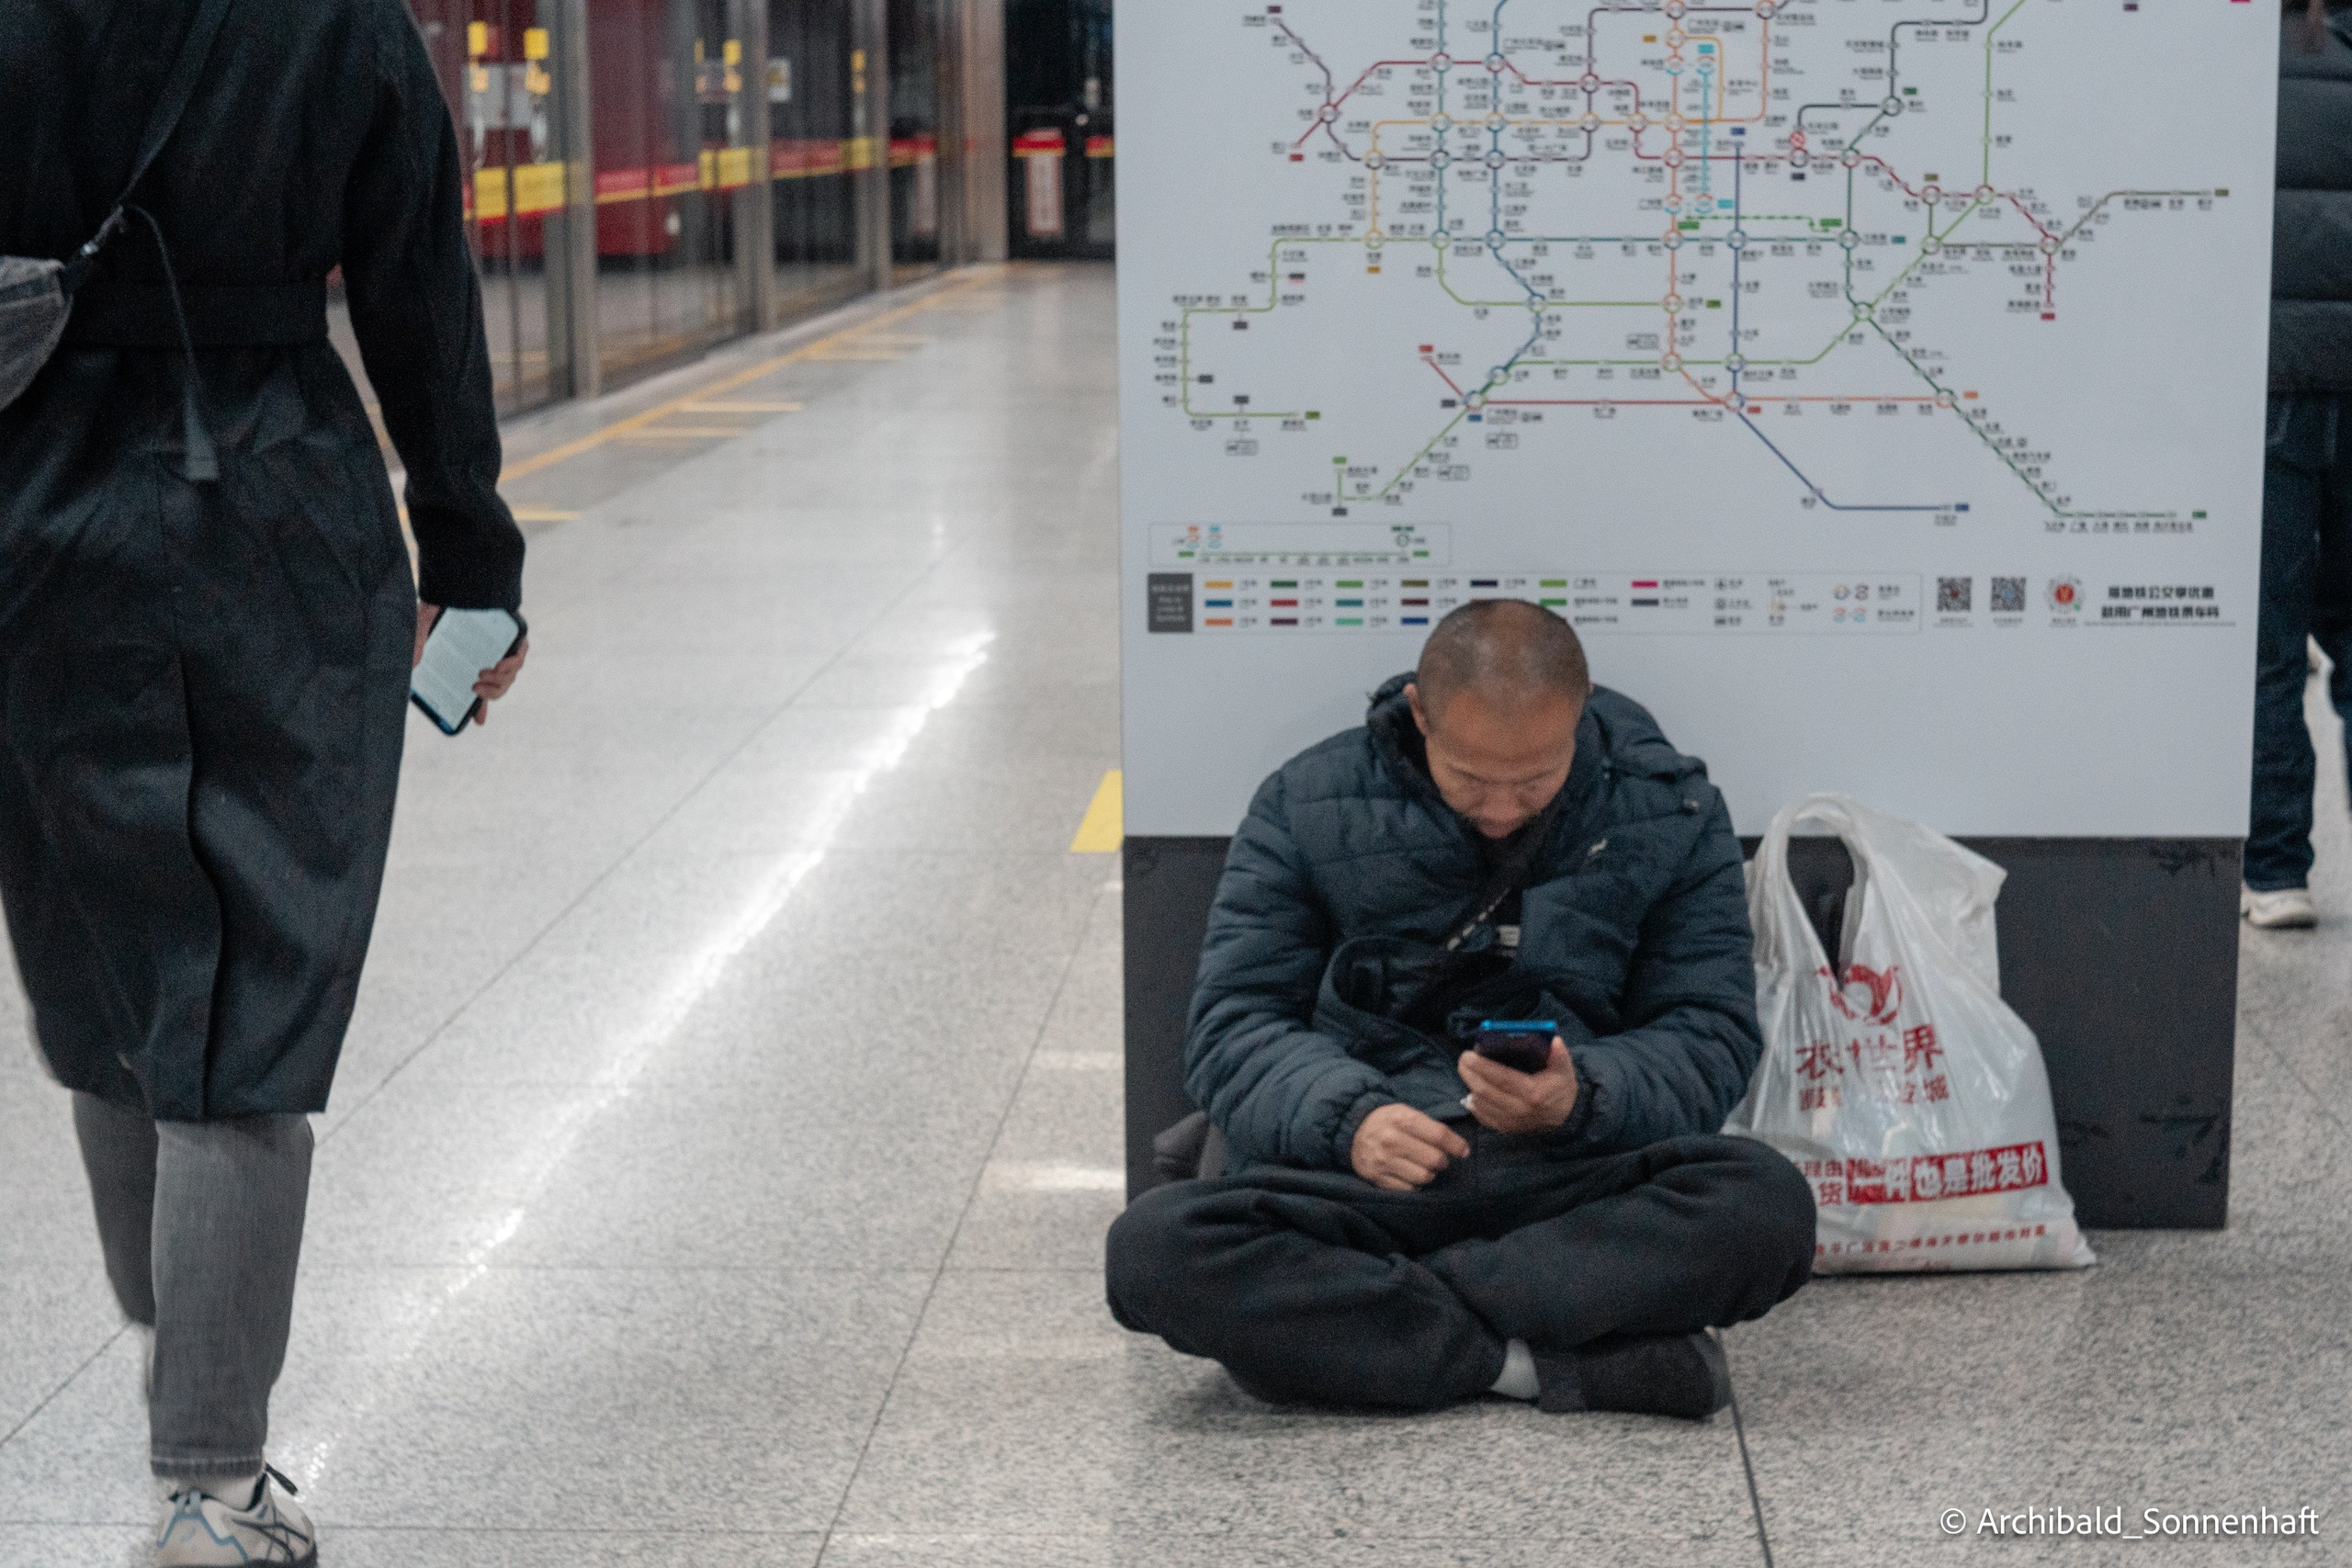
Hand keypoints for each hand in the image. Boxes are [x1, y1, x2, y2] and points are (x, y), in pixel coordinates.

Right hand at [414, 602, 529, 726]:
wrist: (463, 574)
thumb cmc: (444, 598)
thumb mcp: (426, 622)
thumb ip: (420, 643)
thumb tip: (413, 666)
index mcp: (471, 659)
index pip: (479, 688)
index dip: (479, 706)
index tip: (478, 721)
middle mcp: (489, 655)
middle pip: (498, 685)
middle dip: (490, 693)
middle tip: (474, 687)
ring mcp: (503, 646)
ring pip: (510, 675)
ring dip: (500, 681)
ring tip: (483, 674)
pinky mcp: (516, 634)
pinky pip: (521, 656)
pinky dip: (513, 663)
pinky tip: (502, 663)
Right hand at [1350, 1103, 1471, 1191]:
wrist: (1353, 1132)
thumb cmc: (1388, 1122)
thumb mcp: (1405, 1113)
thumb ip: (1430, 1127)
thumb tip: (1461, 1148)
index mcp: (1401, 1119)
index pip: (1439, 1135)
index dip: (1456, 1145)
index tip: (1464, 1152)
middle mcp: (1391, 1139)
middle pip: (1434, 1159)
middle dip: (1442, 1161)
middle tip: (1438, 1159)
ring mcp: (1383, 1160)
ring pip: (1424, 1177)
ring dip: (1428, 1174)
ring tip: (1422, 1166)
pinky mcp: (1377, 1178)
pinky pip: (1409, 1189)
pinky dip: (1413, 1184)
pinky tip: (1408, 1174)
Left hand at [1458, 1038, 1579, 1135]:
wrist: (1565, 1119)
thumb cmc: (1561, 1090)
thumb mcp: (1564, 1071)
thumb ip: (1560, 1055)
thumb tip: (1554, 1040)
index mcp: (1532, 1093)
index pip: (1501, 1078)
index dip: (1482, 1066)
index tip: (1468, 1055)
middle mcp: (1519, 1109)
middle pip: (1484, 1090)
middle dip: (1469, 1073)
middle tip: (1463, 1059)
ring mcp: (1510, 1121)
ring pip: (1480, 1103)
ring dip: (1470, 1085)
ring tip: (1467, 1070)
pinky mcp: (1505, 1128)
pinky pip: (1482, 1116)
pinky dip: (1474, 1103)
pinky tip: (1471, 1090)